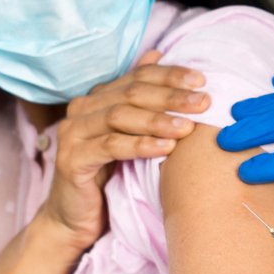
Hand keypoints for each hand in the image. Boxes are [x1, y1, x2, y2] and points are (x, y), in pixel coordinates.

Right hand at [37, 52, 208, 251]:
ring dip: (157, 120)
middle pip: (130, 94)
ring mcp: (72, 133)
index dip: (169, 76)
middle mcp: (81, 110)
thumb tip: (157, 54)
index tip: (201, 81)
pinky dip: (139, 145)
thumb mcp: (130, 136)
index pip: (137, 77)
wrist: (74, 219)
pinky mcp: (71, 159)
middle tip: (202, 103)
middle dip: (170, 97)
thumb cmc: (108, 177)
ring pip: (119, 117)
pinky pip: (110, 147)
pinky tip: (165, 148)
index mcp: (97, 98)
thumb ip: (141, 101)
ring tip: (187, 127)